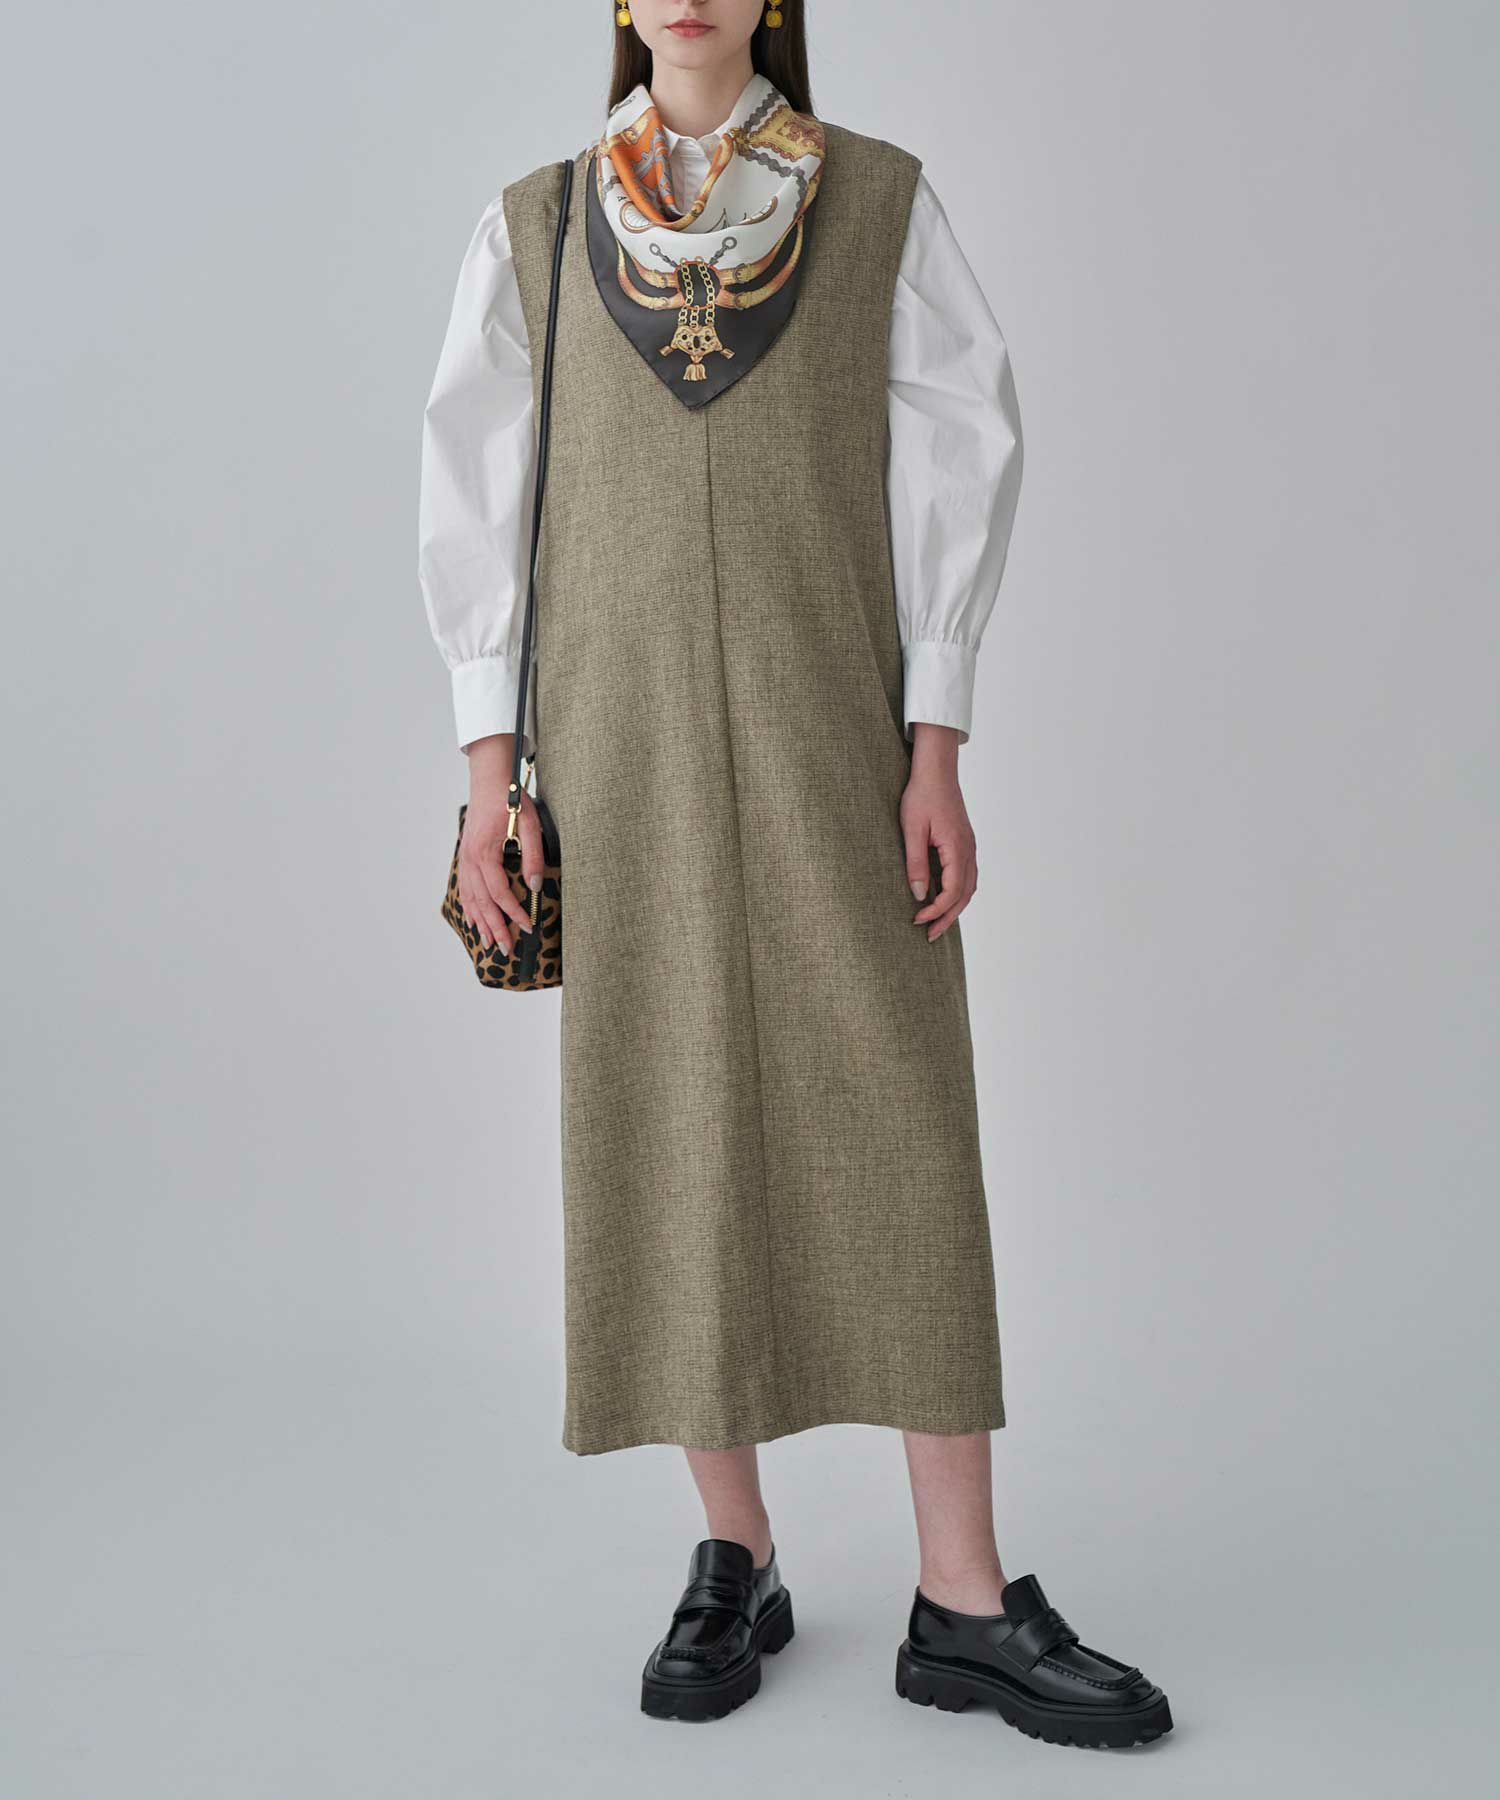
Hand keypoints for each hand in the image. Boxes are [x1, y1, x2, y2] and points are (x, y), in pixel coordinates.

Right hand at [458, 734, 545, 954]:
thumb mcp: (529, 825)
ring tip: (492, 942)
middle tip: (508, 949)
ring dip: (481, 922)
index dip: (514, 912)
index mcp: (485, 852)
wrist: (489, 780)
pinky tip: (476, 921)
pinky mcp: (466, 856)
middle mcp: (470, 859)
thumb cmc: (510, 800)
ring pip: (471, 898)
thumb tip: (536, 886)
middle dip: (496, 927)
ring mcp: (465, 858)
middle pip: (482, 902)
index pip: (499, 892)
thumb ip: (533, 856)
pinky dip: (470, 907)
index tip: (528, 926)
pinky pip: (466, 888)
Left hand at [901, 723, 976, 942]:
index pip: (952, 892)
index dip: (935, 911)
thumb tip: (918, 895)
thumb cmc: (922, 796)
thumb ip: (915, 863)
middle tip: (929, 936)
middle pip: (964, 896)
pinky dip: (958, 893)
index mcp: (957, 849)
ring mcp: (970, 847)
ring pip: (969, 887)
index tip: (916, 920)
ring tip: (937, 923)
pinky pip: (967, 875)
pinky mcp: (965, 843)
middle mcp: (969, 851)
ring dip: (955, 908)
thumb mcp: (912, 830)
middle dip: (947, 918)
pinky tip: (944, 898)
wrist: (936, 770)